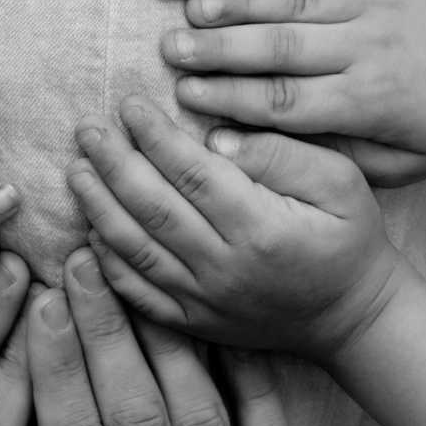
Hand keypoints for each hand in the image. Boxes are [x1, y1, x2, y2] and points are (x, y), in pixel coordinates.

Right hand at [30, 248, 260, 425]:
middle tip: (82, 262)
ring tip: (149, 276)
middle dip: (103, 333)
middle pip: (130, 410)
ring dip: (164, 338)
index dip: (56, 368)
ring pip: (193, 410)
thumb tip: (37, 337)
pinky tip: (229, 320)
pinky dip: (248, 375)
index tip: (43, 301)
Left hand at [67, 96, 404, 359]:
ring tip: (75, 170)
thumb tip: (217, 138)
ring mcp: (201, 299)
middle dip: (112, 165)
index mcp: (260, 228)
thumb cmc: (345, 239)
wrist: (349, 316)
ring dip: (97, 207)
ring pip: (134, 249)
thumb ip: (282, 156)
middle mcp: (222, 266)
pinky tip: (88, 228)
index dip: (154, 136)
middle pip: (152, 209)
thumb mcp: (342, 184)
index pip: (191, 173)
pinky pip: (136, 292)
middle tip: (86, 131)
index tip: (128, 104)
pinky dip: (106, 261)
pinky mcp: (190, 321)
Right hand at [161, 0, 425, 186]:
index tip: (184, 95)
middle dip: (219, 47)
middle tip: (170, 48)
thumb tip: (259, 149)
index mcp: (369, 99)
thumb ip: (333, 158)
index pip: (285, 100)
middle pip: (281, 46)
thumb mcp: (402, 163)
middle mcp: (367, 46)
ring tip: (188, 3)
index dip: (230, 97)